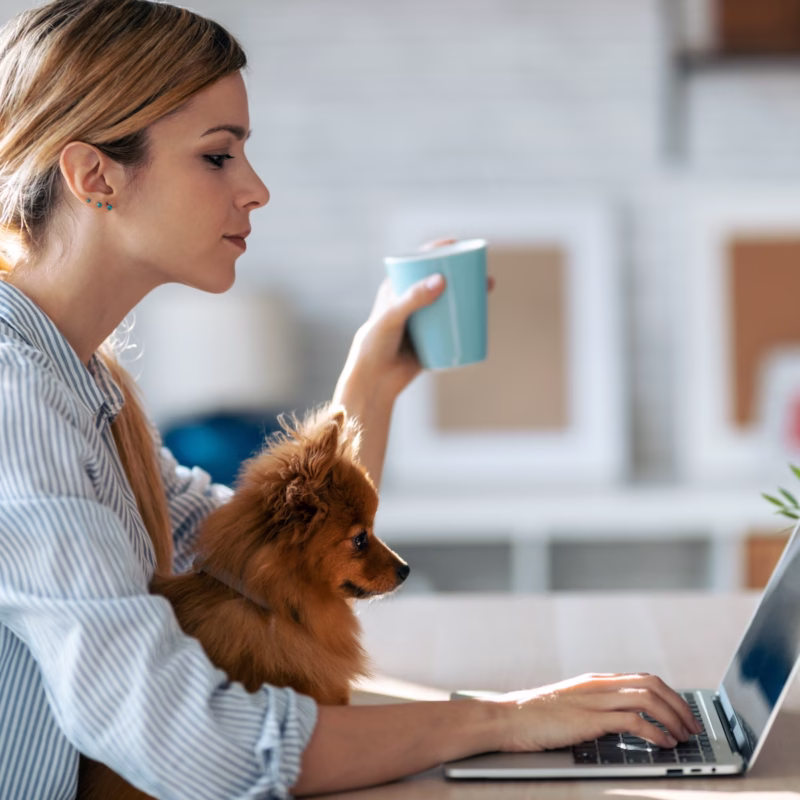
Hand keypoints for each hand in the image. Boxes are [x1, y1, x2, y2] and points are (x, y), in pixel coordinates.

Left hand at [335, 238, 492, 404]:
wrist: (374, 382)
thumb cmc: (375, 345)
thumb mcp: (392, 317)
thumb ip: (413, 299)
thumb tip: (442, 280)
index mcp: (396, 290)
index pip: (418, 263)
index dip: (438, 251)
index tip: (457, 244)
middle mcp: (411, 303)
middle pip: (439, 281)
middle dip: (462, 273)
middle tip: (480, 271)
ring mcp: (422, 322)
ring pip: (449, 303)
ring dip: (469, 293)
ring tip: (487, 287)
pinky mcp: (431, 340)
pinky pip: (452, 326)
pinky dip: (467, 318)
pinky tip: (483, 312)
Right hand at [487, 673, 702, 752]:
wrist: (507, 718)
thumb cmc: (534, 717)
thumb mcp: (570, 706)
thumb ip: (595, 707)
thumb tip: (622, 721)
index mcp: (595, 681)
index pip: (643, 679)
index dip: (670, 695)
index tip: (684, 714)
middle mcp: (598, 685)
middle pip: (652, 684)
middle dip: (679, 705)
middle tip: (693, 727)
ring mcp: (594, 700)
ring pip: (647, 699)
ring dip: (673, 718)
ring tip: (684, 737)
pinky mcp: (589, 719)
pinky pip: (632, 721)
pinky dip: (654, 732)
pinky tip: (663, 744)